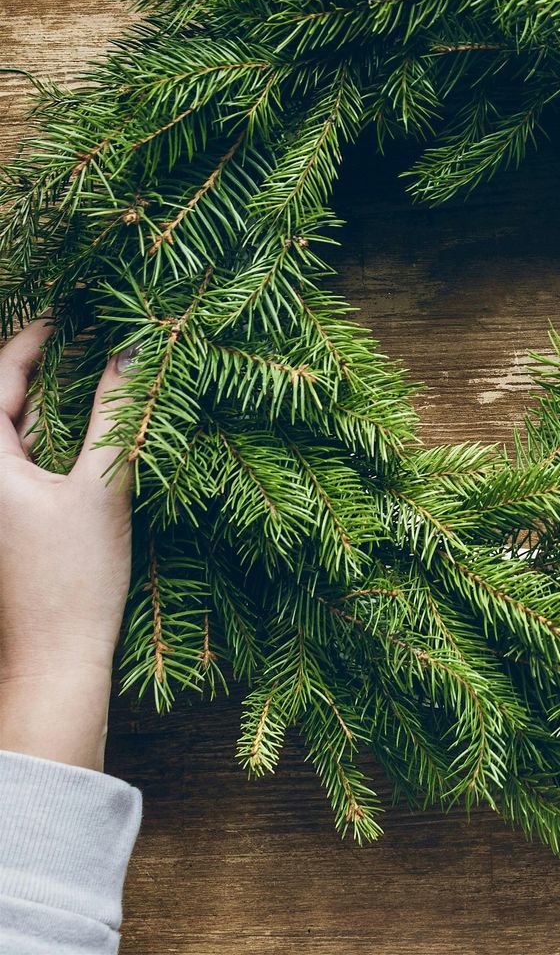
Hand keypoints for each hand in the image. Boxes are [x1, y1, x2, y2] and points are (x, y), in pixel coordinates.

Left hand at [0, 320, 132, 771]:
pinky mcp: (14, 521)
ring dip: (59, 398)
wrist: (53, 661)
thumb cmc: (72, 578)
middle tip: (98, 333)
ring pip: (20, 429)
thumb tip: (137, 351)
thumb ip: (120, 414)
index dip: (36, 336)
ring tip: (105, 369)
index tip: (74, 308)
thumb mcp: (102, 486)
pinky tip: (99, 428)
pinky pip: (30, 459)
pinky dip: (61, 436)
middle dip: (49, 362)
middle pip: (6, 399)